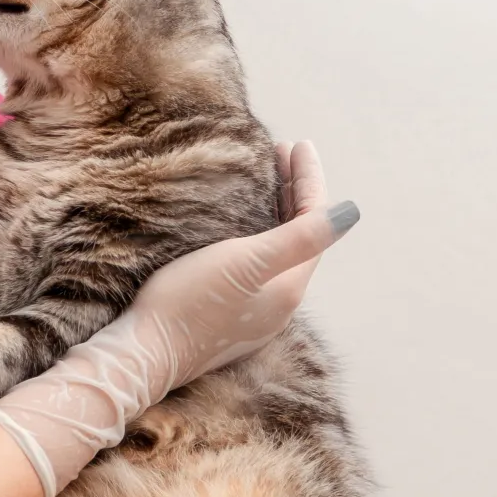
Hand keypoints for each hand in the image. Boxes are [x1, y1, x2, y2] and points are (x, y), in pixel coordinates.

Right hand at [0, 142, 356, 496]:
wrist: (144, 354)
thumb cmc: (190, 303)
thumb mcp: (246, 262)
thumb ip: (300, 238)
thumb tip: (351, 213)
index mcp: (290, 287)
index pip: (315, 223)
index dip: (309, 180)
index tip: (297, 143)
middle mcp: (279, 302)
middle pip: (300, 236)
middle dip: (294, 191)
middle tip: (280, 151)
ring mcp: (255, 313)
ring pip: (278, 250)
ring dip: (276, 211)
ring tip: (264, 179)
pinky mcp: (229, 317)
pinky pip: (257, 266)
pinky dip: (257, 234)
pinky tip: (238, 225)